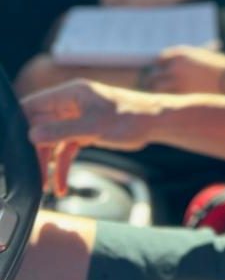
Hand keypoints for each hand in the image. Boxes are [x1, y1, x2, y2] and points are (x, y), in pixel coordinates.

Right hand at [22, 80, 157, 195]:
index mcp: (71, 93)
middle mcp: (71, 103)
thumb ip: (61, 131)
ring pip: (52, 141)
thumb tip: (32, 134)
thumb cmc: (130, 117)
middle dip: (35, 152)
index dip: (21, 124)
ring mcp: (78, 117)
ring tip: (45, 186)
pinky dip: (63, 166)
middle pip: (40, 127)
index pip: (34, 105)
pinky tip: (61, 186)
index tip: (14, 148)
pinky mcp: (86, 130)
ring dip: (48, 164)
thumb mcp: (93, 127)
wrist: (155, 122)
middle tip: (33, 175)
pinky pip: (67, 149)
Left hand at [141, 46, 224, 93]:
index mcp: (180, 53)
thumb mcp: (199, 56)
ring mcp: (177, 79)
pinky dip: (164, 99)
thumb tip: (170, 68)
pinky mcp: (181, 93)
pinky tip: (167, 101)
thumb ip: (184, 61)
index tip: (161, 72)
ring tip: (160, 95)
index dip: (159, 67)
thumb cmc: (217, 66)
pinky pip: (165, 97)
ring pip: (156, 86)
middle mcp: (176, 65)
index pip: (159, 59)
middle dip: (154, 79)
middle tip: (156, 86)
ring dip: (157, 91)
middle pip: (154, 73)